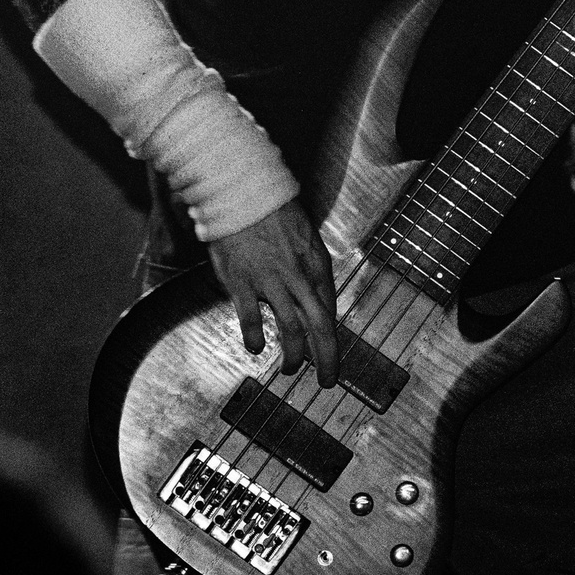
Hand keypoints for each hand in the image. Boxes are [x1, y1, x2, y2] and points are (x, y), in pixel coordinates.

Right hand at [208, 199, 338, 383]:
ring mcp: (270, 280)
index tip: (330, 355)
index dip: (332, 336)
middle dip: (328, 358)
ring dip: (295, 356)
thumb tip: (318, 299)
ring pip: (291, 328)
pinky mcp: (242, 282)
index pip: (330, 309)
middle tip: (328, 381)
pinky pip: (250, 319)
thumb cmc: (273, 214)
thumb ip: (311, 269)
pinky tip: (256, 348)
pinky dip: (255, 338)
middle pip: (320, 326)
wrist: (242, 193)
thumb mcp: (305, 238)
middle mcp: (298, 276)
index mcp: (315, 264)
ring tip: (291, 370)